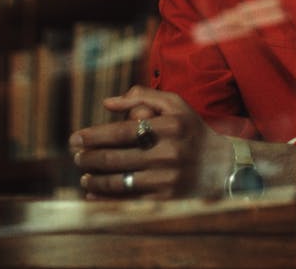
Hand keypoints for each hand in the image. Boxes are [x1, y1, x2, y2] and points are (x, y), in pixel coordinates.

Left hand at [69, 86, 231, 199]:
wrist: (219, 165)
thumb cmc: (190, 129)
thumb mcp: (174, 104)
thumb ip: (141, 95)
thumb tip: (107, 102)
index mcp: (169, 125)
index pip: (122, 131)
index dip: (95, 135)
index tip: (76, 137)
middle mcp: (168, 152)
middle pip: (117, 157)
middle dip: (90, 157)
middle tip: (76, 156)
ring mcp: (167, 179)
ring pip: (119, 181)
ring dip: (95, 180)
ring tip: (83, 176)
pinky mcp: (165, 200)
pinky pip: (128, 201)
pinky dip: (106, 199)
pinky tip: (93, 195)